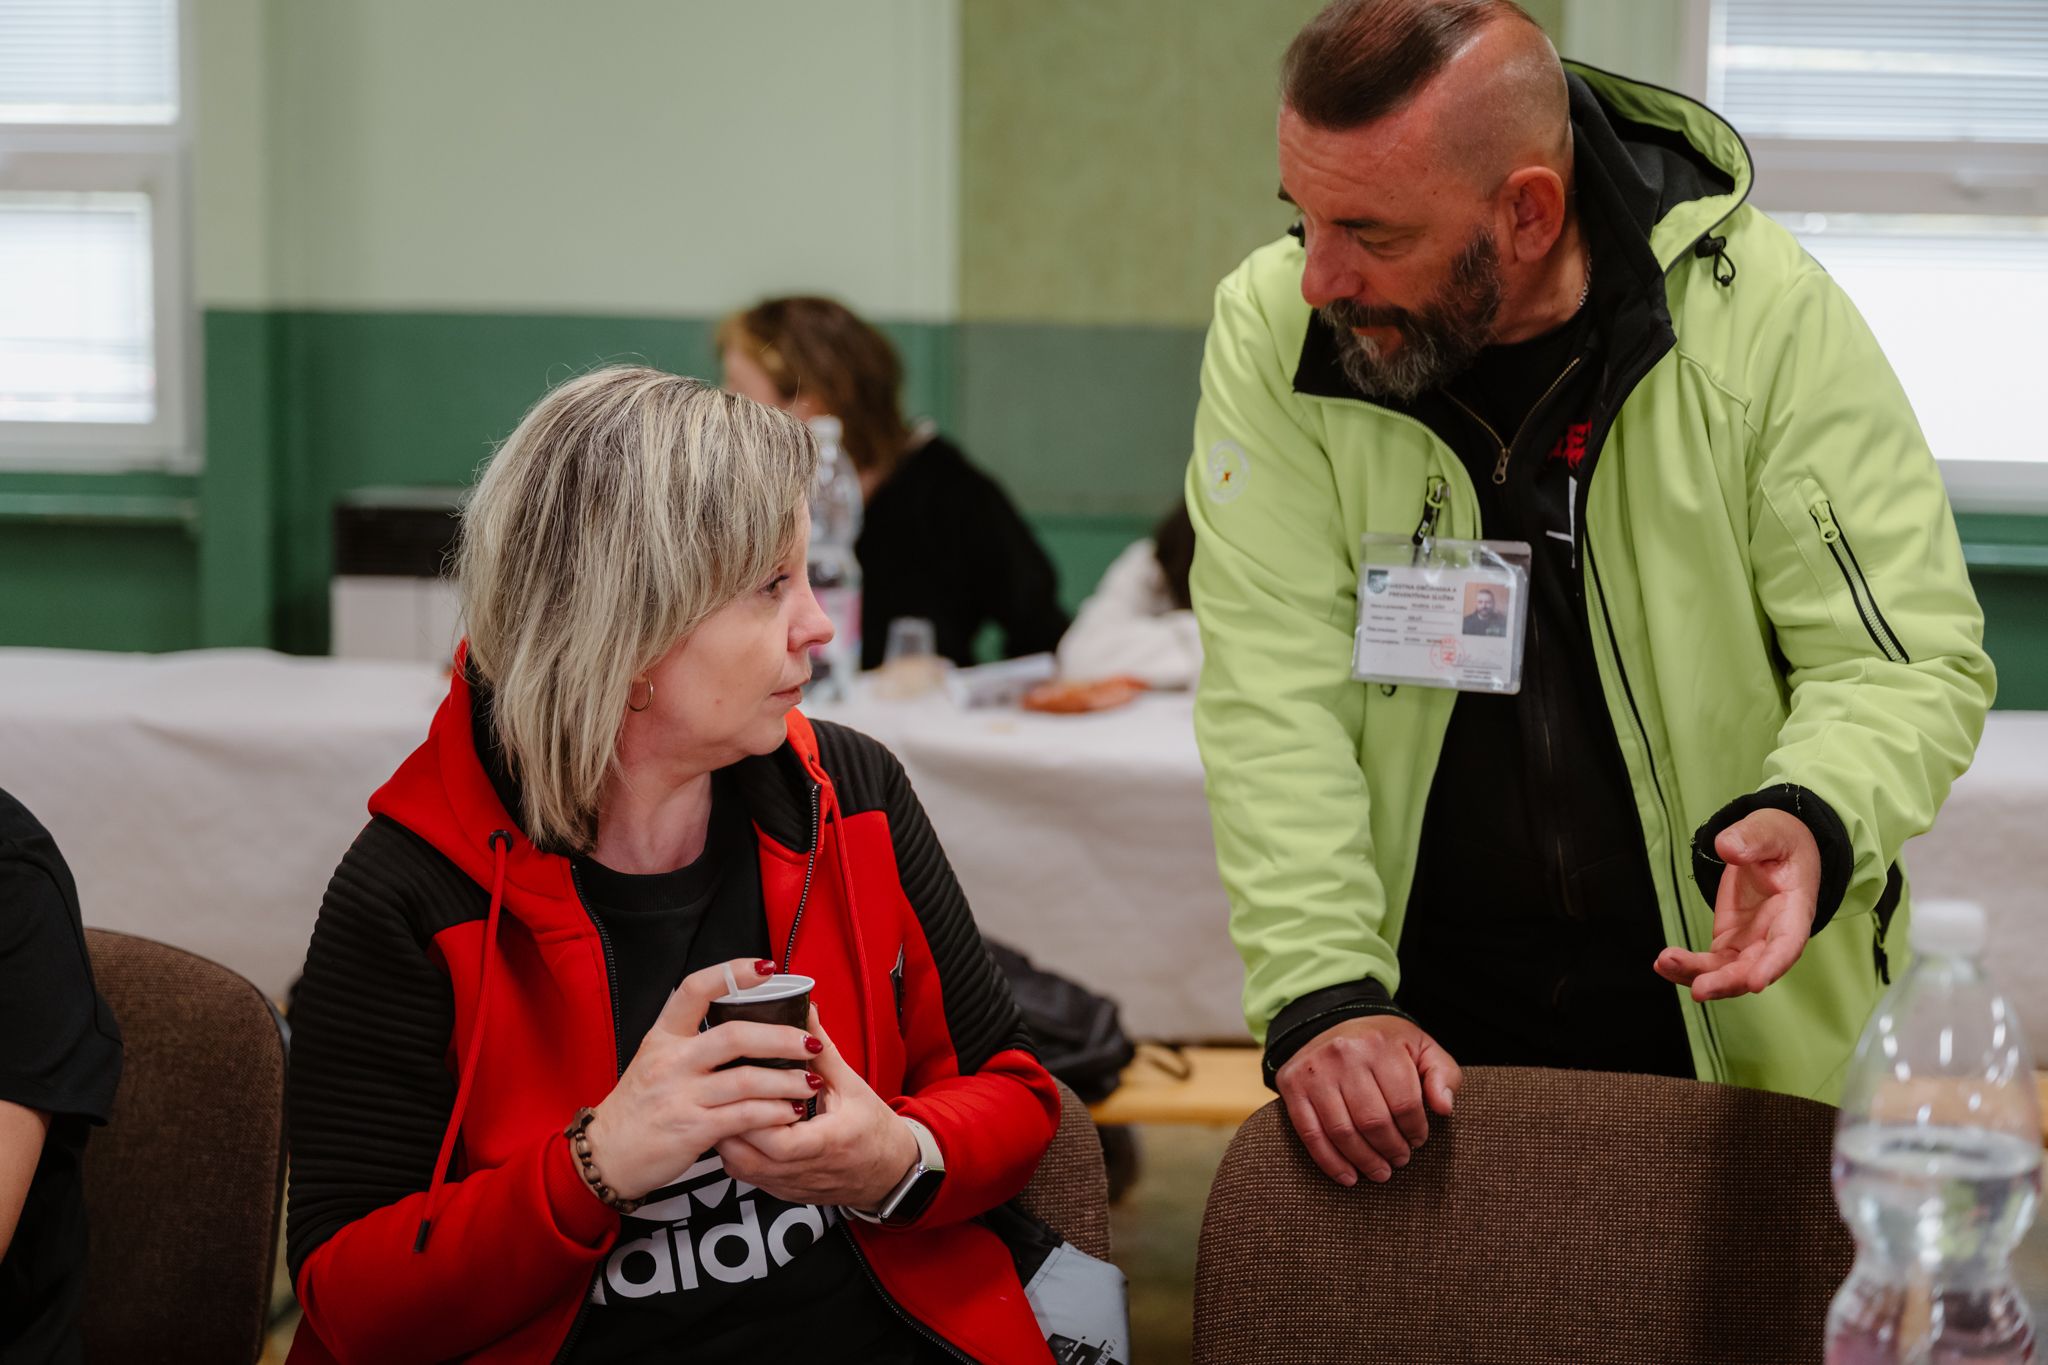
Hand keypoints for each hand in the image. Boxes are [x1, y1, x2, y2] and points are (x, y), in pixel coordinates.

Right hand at [583, 959, 816, 1201]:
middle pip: (735, 1036)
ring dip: (787, 1081)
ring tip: (811, 1081)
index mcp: (663, 1037)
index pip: (695, 989)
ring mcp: (680, 1095)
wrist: (606, 1156)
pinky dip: (774, 1112)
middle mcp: (671, 1061)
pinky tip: (791, 1111)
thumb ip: (692, 1044)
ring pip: (747, 1079)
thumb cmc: (639, 1108)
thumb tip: (745, 1025)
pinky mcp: (692, 1128)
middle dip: (781, 1037)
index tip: (768, 967)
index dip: (733, 972)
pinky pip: (744, 1116)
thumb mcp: (655, 1062)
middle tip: (809, 1042)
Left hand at [715, 1010, 918, 1210]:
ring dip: (728, 1136)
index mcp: (828, 1144)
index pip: (779, 1141)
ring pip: (739, 1168)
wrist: (889, 1172)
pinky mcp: (780, 1191)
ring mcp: (788, 1185)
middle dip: (731, 1120)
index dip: (757, 1114)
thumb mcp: (852, 1085)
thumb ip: (822, 1051)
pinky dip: (735, 1150)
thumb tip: (805, 1011)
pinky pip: (744, 1174)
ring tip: (727, 1105)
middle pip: (748, 1155)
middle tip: (724, 1088)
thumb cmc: (874, 1130)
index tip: (748, 1084)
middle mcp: (804, 1170)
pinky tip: (738, 1126)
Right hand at [1274, 1014, 1460, 1186]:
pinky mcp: (1292, 1085)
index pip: (1404, 1103)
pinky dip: (1330, 1162)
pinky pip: (1311, 1134)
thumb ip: (1442, 1074)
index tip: (1417, 1141)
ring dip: (1364, 1161)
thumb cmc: (1383, 1042)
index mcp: (1379, 1045)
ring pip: (1343, 1132)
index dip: (1415, 1130)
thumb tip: (1444, 1108)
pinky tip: (1348, 1176)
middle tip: (1399, 1161)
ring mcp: (1314, 1072)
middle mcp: (1343, 1055)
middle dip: (1391, 1150)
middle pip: (1373, 1121)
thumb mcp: (1421, 1047)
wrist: (1330, 1020)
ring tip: (1379, 1172)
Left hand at [1654, 808, 1819, 1000]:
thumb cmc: (1781, 841)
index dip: (1773, 965)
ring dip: (1697, 975)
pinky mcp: (1729, 941)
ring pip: (1727, 971)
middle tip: (1698, 989)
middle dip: (1727, 982)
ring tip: (1664, 964)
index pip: (1787, 943)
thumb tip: (1726, 848)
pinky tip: (1663, 964)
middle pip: (1753, 968)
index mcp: (1794, 909)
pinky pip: (1709, 963)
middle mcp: (1774, 935)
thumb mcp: (1772, 830)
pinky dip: (1687, 967)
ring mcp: (1750, 942)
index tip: (1755, 983)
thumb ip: (1752, 838)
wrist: (1773, 848)